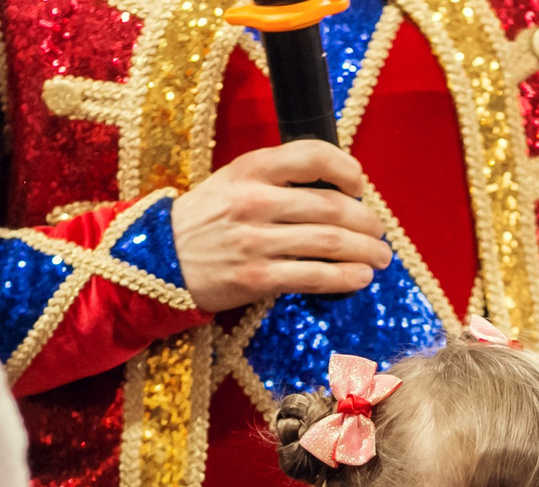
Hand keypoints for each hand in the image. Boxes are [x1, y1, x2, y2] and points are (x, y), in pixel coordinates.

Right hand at [171, 142, 392, 311]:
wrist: (158, 260)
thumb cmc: (205, 220)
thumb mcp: (232, 182)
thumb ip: (277, 180)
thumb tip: (335, 191)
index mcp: (251, 169)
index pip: (313, 156)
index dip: (347, 170)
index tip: (360, 186)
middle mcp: (255, 201)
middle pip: (331, 206)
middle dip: (367, 221)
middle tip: (379, 232)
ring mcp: (255, 241)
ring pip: (329, 242)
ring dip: (365, 251)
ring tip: (380, 258)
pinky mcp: (256, 279)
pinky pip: (314, 277)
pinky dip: (345, 278)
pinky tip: (360, 277)